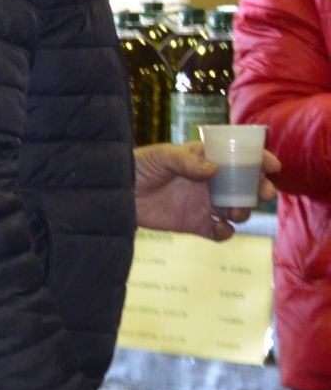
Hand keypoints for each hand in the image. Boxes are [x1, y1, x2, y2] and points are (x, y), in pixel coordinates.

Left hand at [133, 140, 278, 239]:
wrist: (117, 192)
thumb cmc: (138, 166)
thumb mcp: (161, 157)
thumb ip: (187, 161)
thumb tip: (215, 169)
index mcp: (206, 160)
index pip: (240, 158)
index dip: (260, 160)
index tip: (272, 166)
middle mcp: (211, 182)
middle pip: (246, 187)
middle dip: (261, 190)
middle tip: (264, 193)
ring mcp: (204, 204)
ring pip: (237, 210)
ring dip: (243, 212)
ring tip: (233, 211)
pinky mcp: (194, 224)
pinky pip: (219, 232)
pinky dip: (225, 233)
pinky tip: (219, 227)